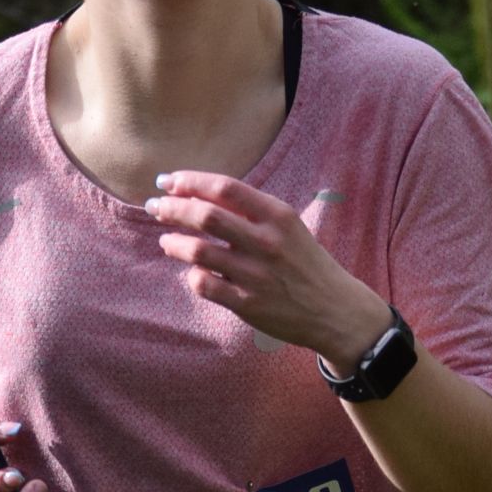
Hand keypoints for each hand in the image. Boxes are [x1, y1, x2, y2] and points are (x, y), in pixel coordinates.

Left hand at [143, 171, 391, 364]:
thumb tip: (199, 193)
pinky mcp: (248, 304)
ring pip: (199, 251)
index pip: (224, 187)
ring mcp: (256, 274)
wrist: (336, 310)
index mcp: (278, 215)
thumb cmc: (306, 263)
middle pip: (205, 215)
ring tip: (166, 240)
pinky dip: (192, 275)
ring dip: (174, 242)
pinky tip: (192, 272)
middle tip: (155, 207)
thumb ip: (250, 211)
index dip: (190, 181)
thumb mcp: (287, 227)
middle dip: (172, 208)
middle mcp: (267, 242)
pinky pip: (205, 285)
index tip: (168, 182)